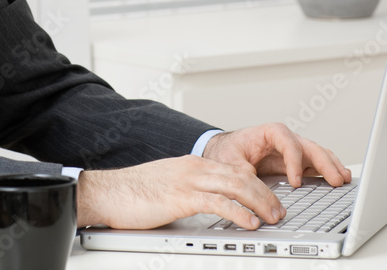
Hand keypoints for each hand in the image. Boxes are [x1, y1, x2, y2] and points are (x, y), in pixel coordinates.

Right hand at [76, 154, 282, 230]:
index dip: (256, 185)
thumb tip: (207, 206)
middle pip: (241, 176)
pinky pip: (218, 202)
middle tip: (279, 210)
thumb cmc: (132, 193)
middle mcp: (194, 168)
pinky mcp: (181, 197)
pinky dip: (239, 212)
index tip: (269, 199)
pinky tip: (250, 222)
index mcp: (192, 164)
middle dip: (265, 194)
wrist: (108, 192)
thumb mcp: (168, 186)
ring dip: (260, 202)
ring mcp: (188, 181)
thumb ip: (189, 191)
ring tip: (273, 217)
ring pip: (236, 186)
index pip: (234, 170)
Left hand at [202, 123, 350, 188]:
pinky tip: (338, 179)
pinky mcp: (295, 163)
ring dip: (331, 166)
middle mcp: (284, 139)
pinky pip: (315, 165)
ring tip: (344, 179)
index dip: (294, 162)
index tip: (295, 182)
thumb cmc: (226, 151)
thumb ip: (243, 172)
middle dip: (325, 163)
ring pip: (317, 155)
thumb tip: (256, 188)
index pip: (288, 143)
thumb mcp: (229, 161)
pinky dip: (327, 171)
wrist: (223, 151)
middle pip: (309, 147)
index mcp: (269, 133)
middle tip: (336, 179)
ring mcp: (292, 151)